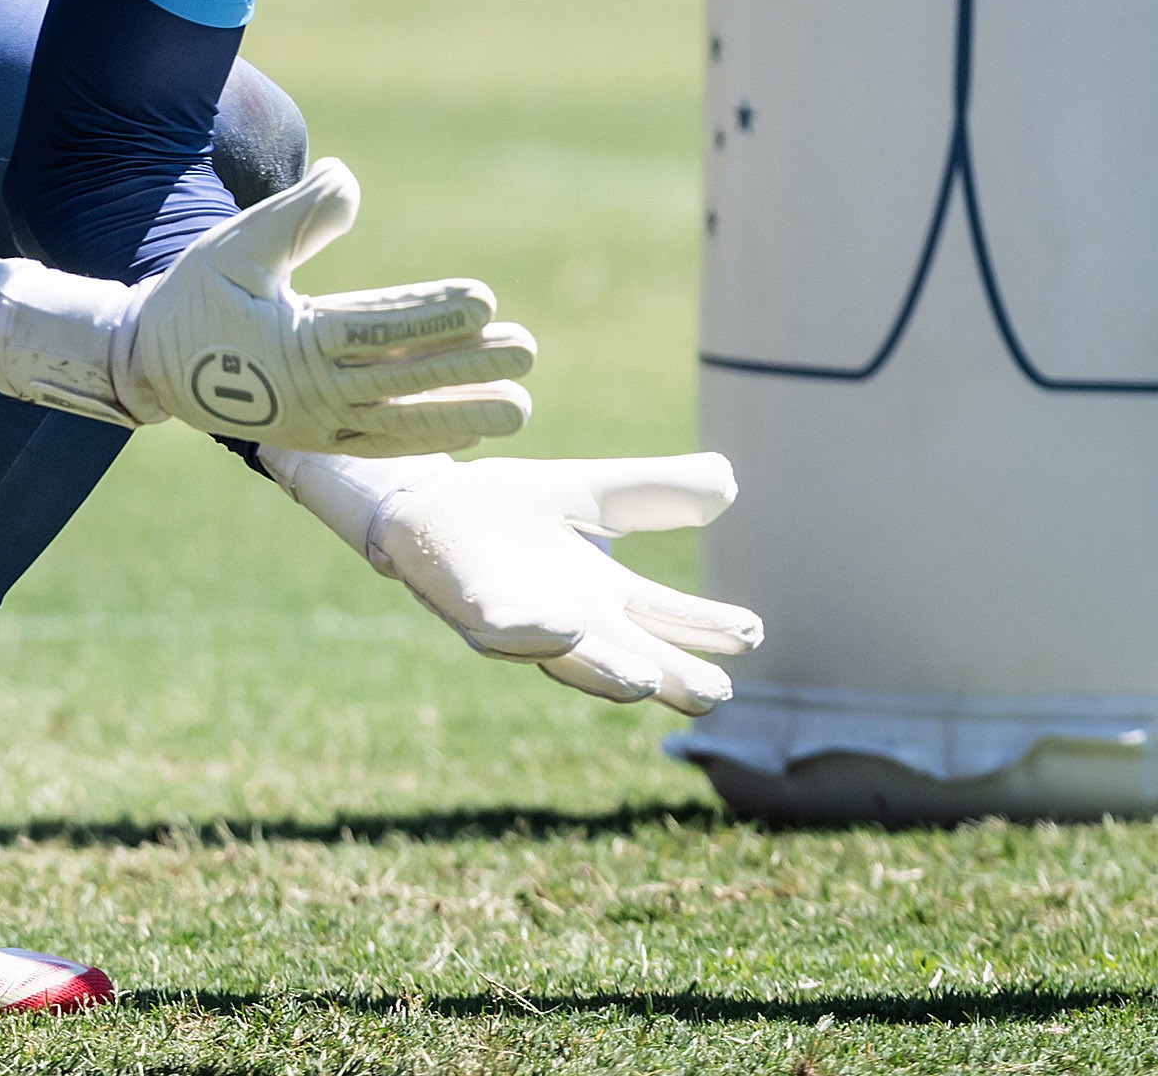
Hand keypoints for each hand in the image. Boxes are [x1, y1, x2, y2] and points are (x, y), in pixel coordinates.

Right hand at [113, 159, 534, 452]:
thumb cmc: (195, 294)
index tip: (486, 302)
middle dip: (468, 367)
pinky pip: (382, 444)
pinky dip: (428, 438)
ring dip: (462, 414)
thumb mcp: (235, 246)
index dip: (431, 317)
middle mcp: (311, 390)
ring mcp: (317, 424)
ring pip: (402, 422)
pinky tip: (474, 428)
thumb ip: (293, 215)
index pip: (376, 328)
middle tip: (528, 353)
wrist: (149, 362)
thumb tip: (348, 179)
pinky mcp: (318, 441)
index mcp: (292, 340)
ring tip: (521, 408)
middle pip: (403, 380)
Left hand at [262, 447, 765, 713]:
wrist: (422, 500)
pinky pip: (503, 630)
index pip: (667, 618)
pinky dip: (532, 634)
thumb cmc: (504, 508)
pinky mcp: (472, 608)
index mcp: (603, 594)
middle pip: (632, 658)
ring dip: (606, 670)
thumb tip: (730, 480)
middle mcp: (570, 619)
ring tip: (644, 679)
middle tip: (713, 694)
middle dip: (668, 678)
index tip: (753, 631)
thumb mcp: (587, 491)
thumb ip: (650, 490)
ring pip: (571, 658)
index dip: (708, 629)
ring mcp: (521, 620)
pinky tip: (563, 626)